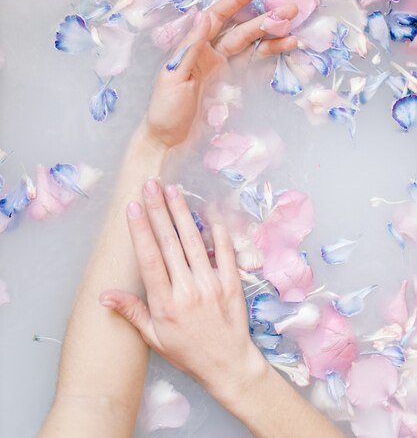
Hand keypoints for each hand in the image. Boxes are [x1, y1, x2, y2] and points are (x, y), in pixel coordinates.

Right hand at [99, 180, 267, 399]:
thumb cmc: (187, 351)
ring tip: (173, 189)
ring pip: (194, 241)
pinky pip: (225, 250)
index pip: (149, 259)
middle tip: (150, 184)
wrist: (228, 365)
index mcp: (165, 303)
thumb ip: (131, 311)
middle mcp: (188, 290)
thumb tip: (103, 295)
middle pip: (170, 243)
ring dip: (182, 213)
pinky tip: (209, 210)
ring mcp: (211, 284)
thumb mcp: (154, 337)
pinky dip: (217, 229)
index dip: (140, 230)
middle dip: (158, 210)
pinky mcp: (232, 282)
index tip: (132, 207)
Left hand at [145, 0, 297, 147]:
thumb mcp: (173, 77)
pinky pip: (253, 66)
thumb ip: (191, 47)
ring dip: (271, 38)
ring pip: (251, 47)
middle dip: (264, 19)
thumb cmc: (165, 109)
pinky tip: (284, 49)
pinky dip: (268, 57)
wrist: (168, 140)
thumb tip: (204, 15)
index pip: (218, 18)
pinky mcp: (232, 84)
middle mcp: (210, 54)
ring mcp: (223, 69)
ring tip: (292, 32)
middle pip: (241, 30)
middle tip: (290, 10)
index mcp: (195, 48)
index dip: (236, 1)